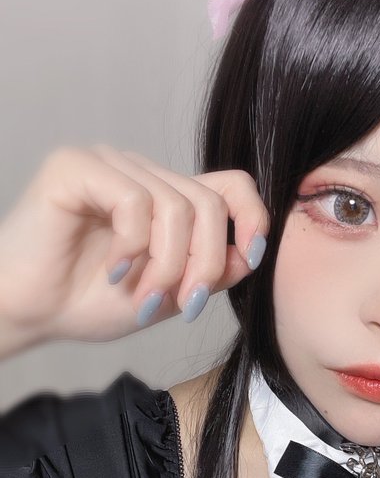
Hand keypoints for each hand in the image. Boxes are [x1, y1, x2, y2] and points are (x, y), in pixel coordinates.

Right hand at [0, 145, 269, 344]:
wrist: (29, 313)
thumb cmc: (86, 302)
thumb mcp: (167, 294)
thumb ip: (210, 272)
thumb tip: (251, 252)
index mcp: (167, 197)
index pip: (233, 185)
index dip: (252, 218)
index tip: (250, 258)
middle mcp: (142, 173)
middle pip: (210, 204)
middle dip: (204, 265)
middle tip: (180, 306)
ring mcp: (110, 165)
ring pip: (177, 207)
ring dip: (167, 266)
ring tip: (140, 298)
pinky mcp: (78, 167)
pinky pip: (135, 201)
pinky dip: (133, 247)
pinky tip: (114, 270)